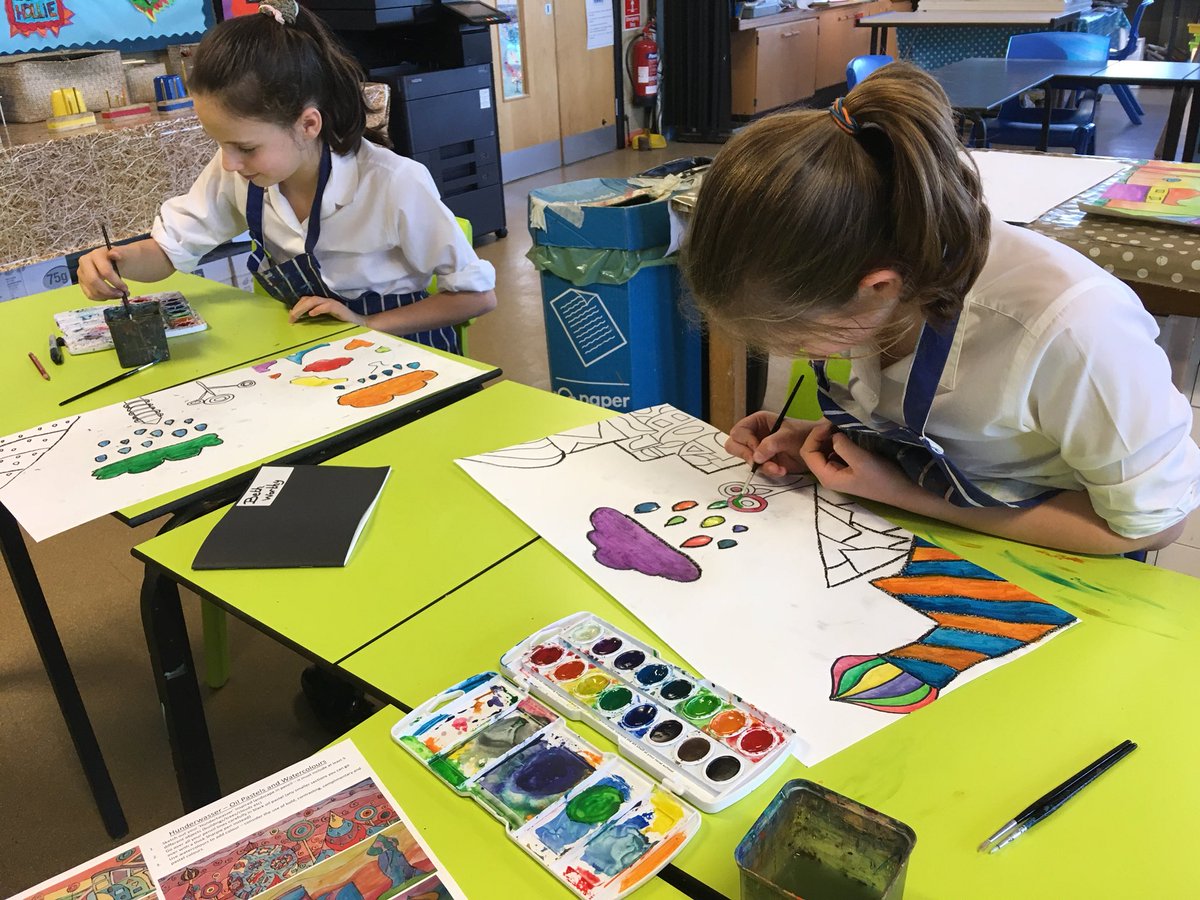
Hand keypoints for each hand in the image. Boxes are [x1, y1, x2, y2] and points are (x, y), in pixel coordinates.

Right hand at [77, 247, 128, 300]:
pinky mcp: (82, 282)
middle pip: (93, 281)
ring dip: (107, 296)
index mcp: (96, 254)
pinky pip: (90, 295)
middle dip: (109, 291)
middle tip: (121, 294)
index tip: (125, 288)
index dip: (116, 282)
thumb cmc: (120, 258)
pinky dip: (102, 298)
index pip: (104, 271)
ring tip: (118, 295)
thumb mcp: (124, 253)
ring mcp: (82, 273)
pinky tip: (110, 295)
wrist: (115, 261)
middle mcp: (85, 263)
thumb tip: (114, 254)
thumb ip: (121, 252)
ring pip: (91, 290)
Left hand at [288, 295, 364, 325]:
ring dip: (303, 308)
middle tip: (290, 319)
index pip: (305, 300)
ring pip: (314, 301)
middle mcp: (325, 301)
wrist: (359, 323)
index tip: (290, 318)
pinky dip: (318, 309)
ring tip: (296, 316)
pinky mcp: (339, 308)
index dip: (296, 307)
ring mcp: (332, 303)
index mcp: (321, 303)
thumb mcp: (326, 320)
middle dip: (297, 308)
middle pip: (307, 299)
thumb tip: (302, 319)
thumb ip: (316, 318)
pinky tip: (312, 314)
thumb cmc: (343, 323)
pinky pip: (327, 306)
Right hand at [725, 411, 814, 477]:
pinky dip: (768, 471)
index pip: (738, 432)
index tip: (758, 450)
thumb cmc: (803, 435)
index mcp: (757, 421)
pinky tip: (781, 470)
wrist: (818, 448)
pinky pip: (757, 469)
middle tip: (760, 462)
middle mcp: (754, 434)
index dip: (745, 442)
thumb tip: (755, 457)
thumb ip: (771, 443)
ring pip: (746, 459)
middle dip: (747, 456)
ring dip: (761, 466)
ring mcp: (758, 449)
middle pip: (734, 446)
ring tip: (777, 468)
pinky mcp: (764, 461)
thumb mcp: (788, 436)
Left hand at [799, 419, 915, 505]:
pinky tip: (849, 432)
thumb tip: (833, 433)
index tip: (831, 424)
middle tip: (836, 420)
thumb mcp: (861, 460)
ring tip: (842, 423)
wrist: (904, 490)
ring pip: (825, 449)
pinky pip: (836, 450)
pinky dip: (839, 439)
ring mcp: (838, 470)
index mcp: (826, 476)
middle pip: (813, 450)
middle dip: (822, 433)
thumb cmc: (883, 478)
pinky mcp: (848, 466)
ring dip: (831, 435)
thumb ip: (842, 446)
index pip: (807, 452)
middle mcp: (828, 474)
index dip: (815, 435)